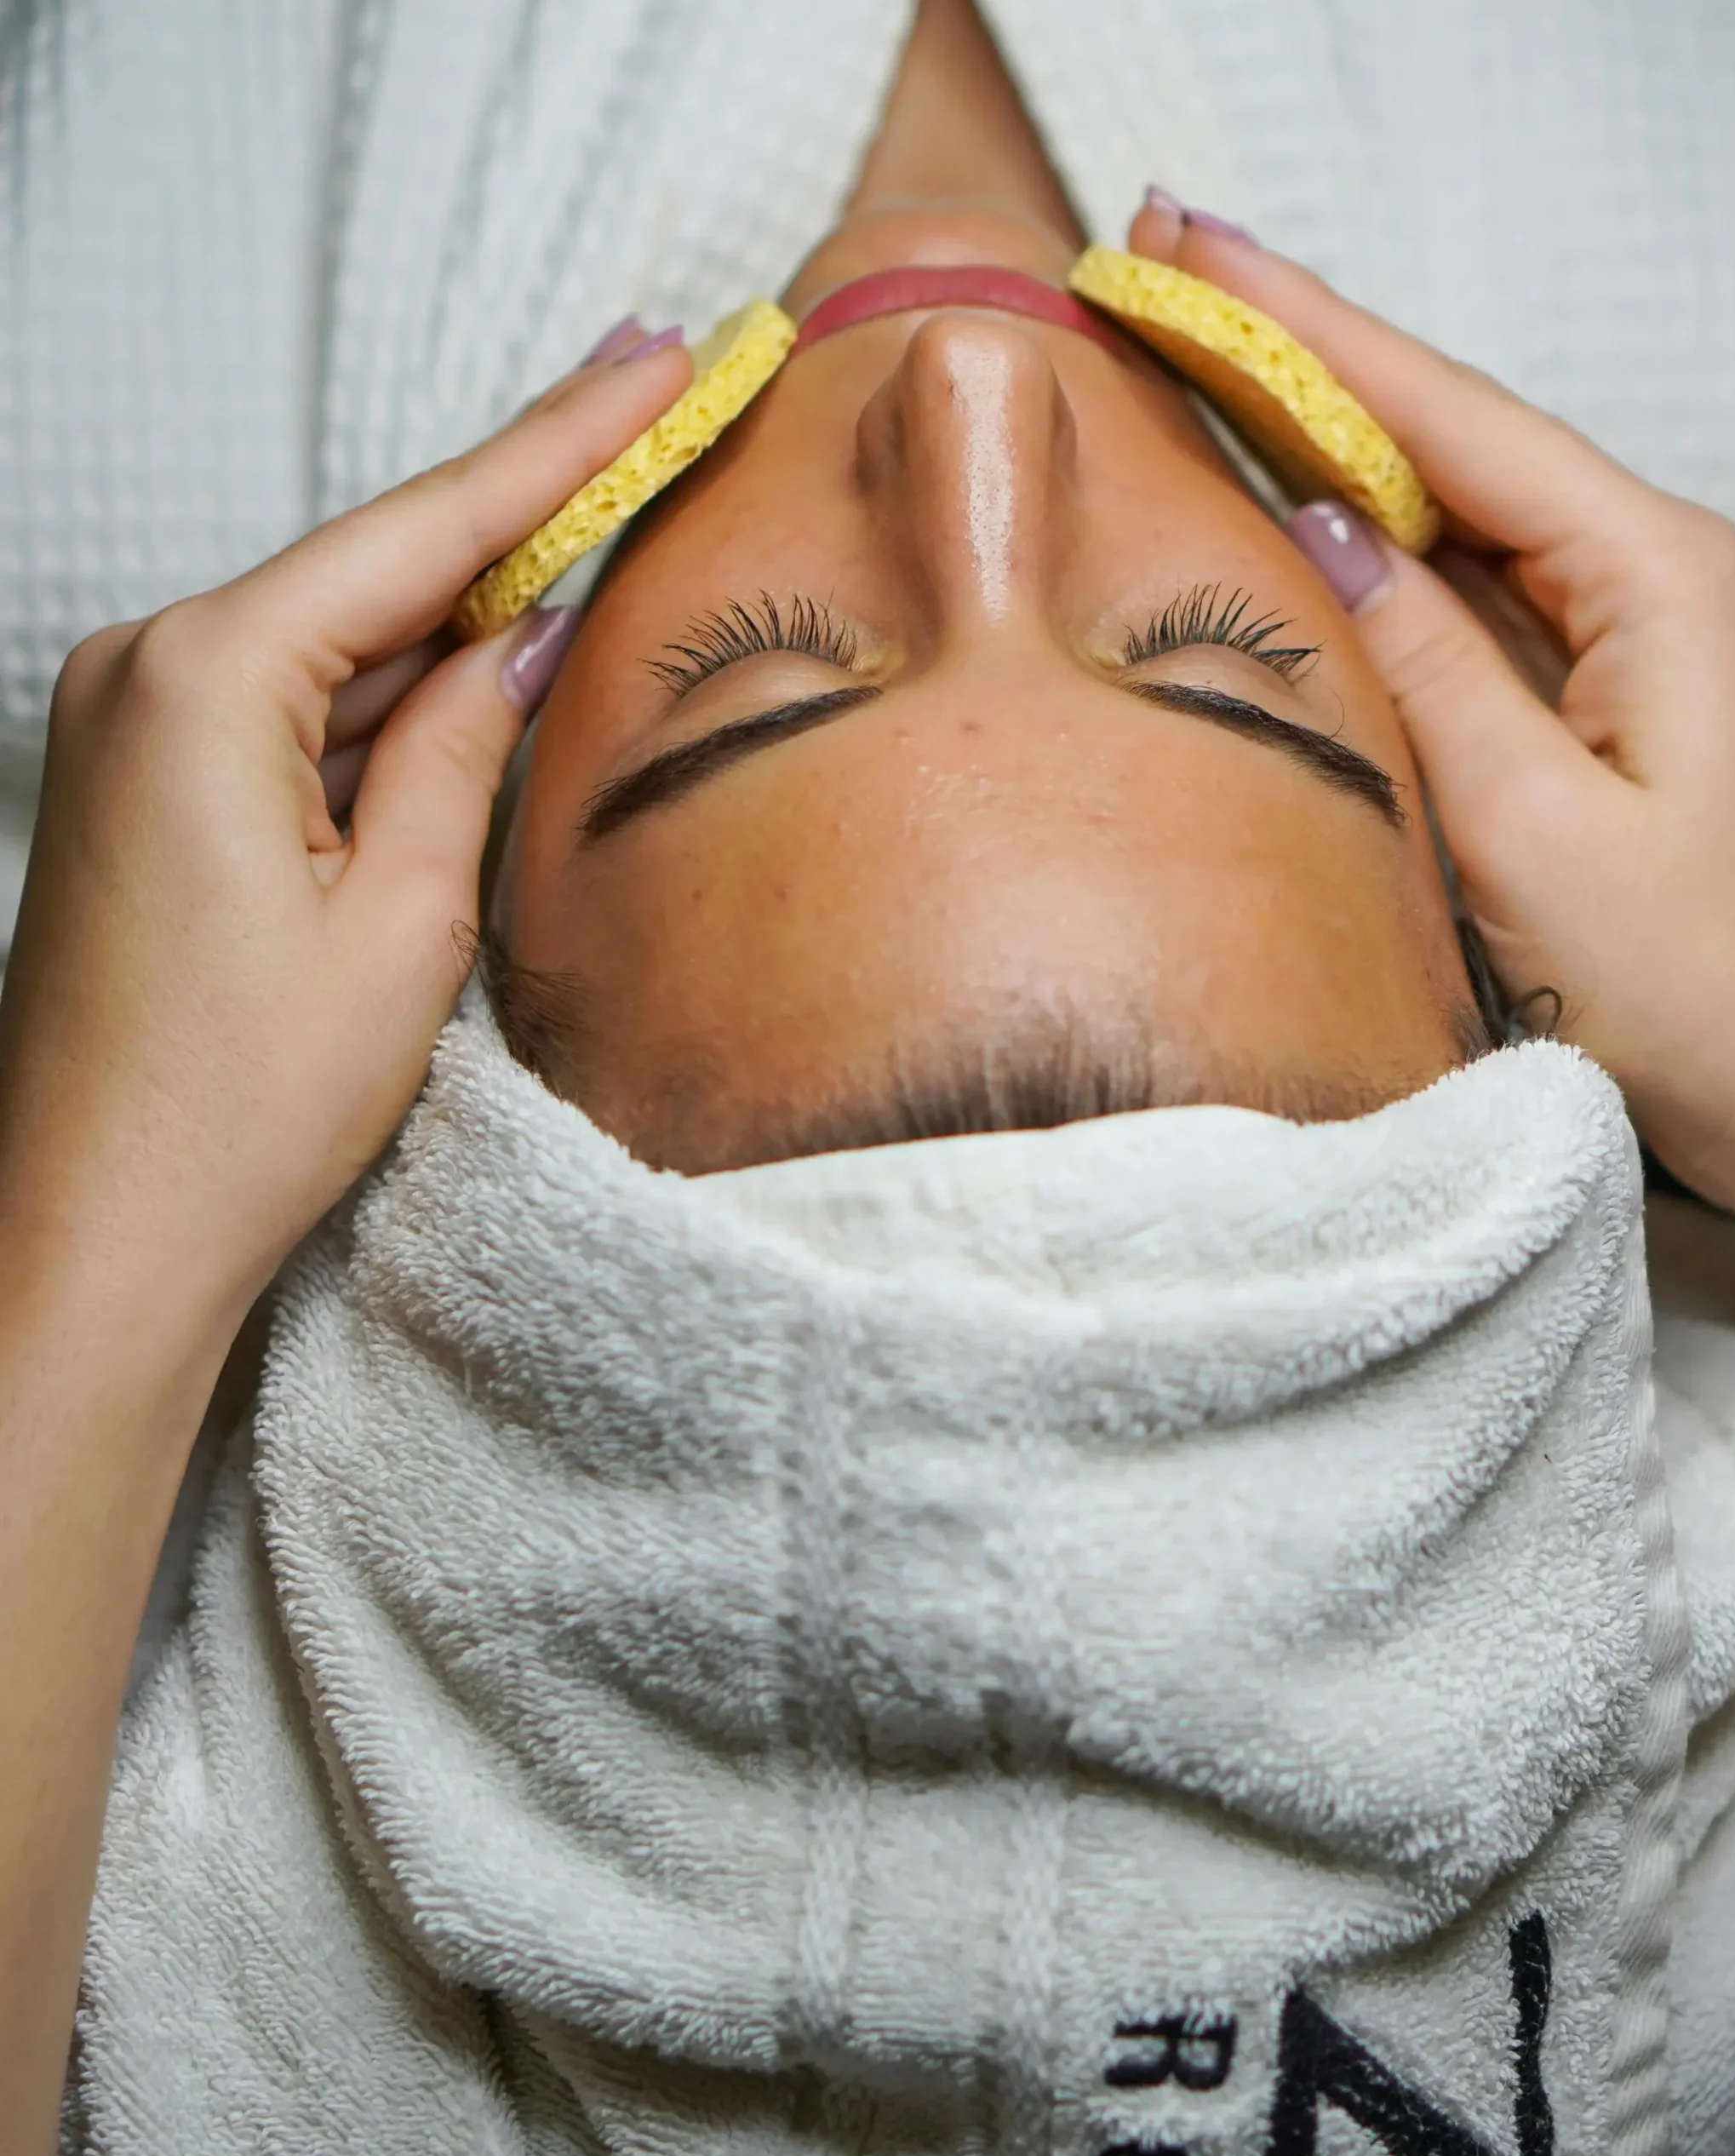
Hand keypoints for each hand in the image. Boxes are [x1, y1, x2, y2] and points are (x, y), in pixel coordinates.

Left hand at [0, 334, 691, 1339]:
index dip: (562, 445)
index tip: (655, 356)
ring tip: (606, 522)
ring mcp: (138, 725)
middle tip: (651, 399)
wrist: (94, 1234)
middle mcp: (149, 670)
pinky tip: (492, 655)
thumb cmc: (241, 1104)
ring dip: (471, 601)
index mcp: (208, 680)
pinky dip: (399, 687)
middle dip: (527, 502)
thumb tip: (523, 636)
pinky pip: (301, 704)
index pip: (427, 531)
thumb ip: (463, 750)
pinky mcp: (152, 785)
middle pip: (381, 565)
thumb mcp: (403, 921)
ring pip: (345, 637)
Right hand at [1128, 202, 1734, 1212]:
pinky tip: (1290, 511)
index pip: (1451, 419)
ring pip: (1448, 513)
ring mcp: (1619, 636)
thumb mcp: (1526, 826)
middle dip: (1305, 358)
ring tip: (1199, 361)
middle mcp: (1647, 574)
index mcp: (1654, 572)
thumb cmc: (1690, 985)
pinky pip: (1462, 598)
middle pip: (1448, 439)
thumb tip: (1319, 526)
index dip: (1310, 332)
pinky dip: (1370, 552)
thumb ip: (1421, 664)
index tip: (1191, 255)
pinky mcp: (1589, 701)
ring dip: (1328, 442)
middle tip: (1165, 271)